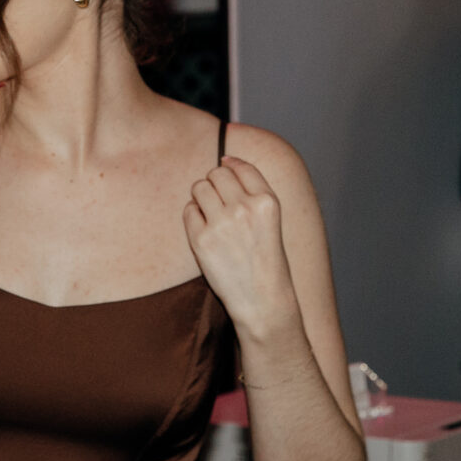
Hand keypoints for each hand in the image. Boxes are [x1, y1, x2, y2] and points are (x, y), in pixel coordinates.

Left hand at [183, 157, 299, 341]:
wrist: (262, 299)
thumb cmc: (266, 259)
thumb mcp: (272, 221)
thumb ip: (253, 193)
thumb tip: (224, 161)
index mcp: (268, 201)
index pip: (241, 167)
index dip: (230, 165)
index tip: (225, 167)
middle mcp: (245, 208)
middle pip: (217, 173)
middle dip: (214, 182)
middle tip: (217, 200)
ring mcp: (221, 223)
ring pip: (199, 187)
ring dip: (201, 195)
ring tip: (210, 213)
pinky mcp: (201, 239)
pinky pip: (188, 210)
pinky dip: (193, 215)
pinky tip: (204, 229)